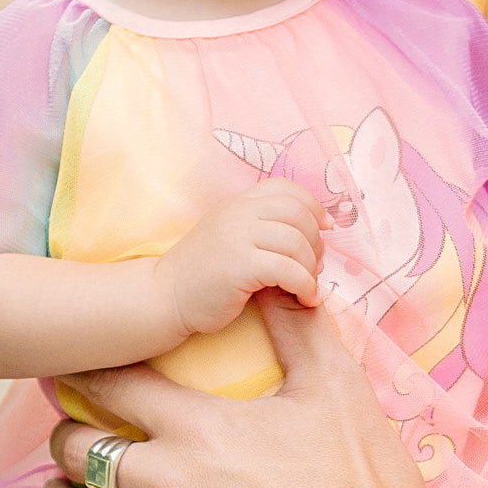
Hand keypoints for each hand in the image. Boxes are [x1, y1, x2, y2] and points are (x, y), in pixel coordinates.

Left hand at [38, 294, 425, 487]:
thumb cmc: (362, 481)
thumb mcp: (337, 389)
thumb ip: (298, 331)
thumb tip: (278, 283)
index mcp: (198, 425)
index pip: (112, 385)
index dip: (81, 375)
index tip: (69, 374)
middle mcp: (165, 478)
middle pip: (77, 450)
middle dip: (66, 440)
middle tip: (71, 441)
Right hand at [158, 184, 322, 338]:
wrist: (164, 297)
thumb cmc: (202, 273)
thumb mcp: (229, 235)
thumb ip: (259, 226)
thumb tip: (312, 231)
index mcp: (237, 203)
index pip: (285, 188)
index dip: (313, 205)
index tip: (324, 227)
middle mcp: (238, 213)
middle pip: (298, 213)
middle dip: (316, 240)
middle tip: (315, 264)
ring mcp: (238, 237)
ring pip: (297, 242)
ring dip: (312, 267)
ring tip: (309, 284)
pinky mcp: (241, 266)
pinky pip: (289, 271)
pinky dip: (306, 286)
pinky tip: (306, 298)